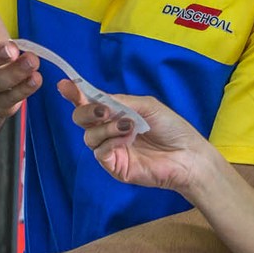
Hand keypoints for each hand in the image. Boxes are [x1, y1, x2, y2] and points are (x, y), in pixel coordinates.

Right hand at [60, 80, 219, 196]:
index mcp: (116, 113)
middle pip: (81, 119)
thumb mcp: (146, 106)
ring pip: (89, 136)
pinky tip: (126, 140)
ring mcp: (111, 149)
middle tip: (102, 110)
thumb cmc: (172, 128)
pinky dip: (110, 143)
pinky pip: (100, 153)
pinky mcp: (115, 166)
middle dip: (86, 111)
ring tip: (127, 126)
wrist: (188, 155)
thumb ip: (120, 101)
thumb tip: (96, 97)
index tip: (65, 85)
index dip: (75, 94)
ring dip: (105, 128)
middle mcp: (109, 130)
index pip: (89, 102)